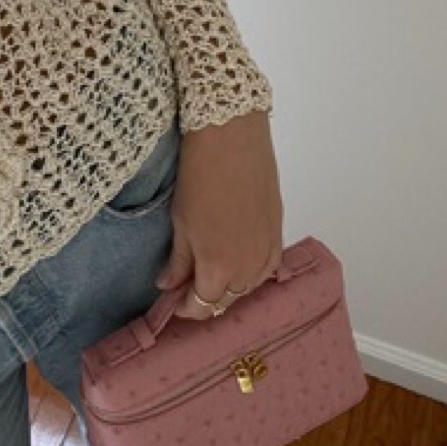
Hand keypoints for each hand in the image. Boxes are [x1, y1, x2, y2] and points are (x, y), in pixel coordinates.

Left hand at [156, 109, 283, 318]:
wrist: (233, 138)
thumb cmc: (201, 175)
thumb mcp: (180, 222)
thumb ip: (178, 261)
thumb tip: (168, 285)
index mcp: (218, 268)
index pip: (202, 306)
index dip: (185, 308)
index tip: (173, 299)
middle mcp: (248, 266)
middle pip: (227, 300)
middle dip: (205, 298)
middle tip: (187, 284)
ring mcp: (268, 250)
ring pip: (249, 286)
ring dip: (229, 286)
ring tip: (210, 271)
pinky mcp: (279, 231)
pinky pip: (268, 267)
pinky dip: (251, 271)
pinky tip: (237, 259)